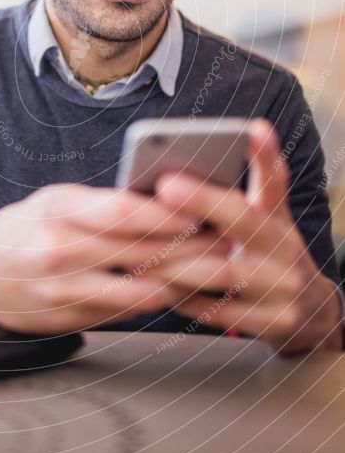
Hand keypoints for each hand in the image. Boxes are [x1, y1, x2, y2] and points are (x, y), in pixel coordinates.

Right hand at [0, 182, 201, 332]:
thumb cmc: (24, 227)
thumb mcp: (57, 200)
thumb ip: (103, 205)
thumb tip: (162, 208)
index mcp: (60, 210)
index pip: (122, 211)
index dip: (166, 215)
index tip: (201, 214)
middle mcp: (60, 250)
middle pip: (138, 252)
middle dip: (189, 251)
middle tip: (226, 247)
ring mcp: (62, 289)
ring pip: (136, 290)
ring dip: (180, 283)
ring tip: (213, 275)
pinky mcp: (65, 318)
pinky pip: (120, 313)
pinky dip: (151, 303)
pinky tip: (174, 294)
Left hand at [154, 119, 342, 352]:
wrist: (312, 315)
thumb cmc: (269, 255)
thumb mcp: (265, 219)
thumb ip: (239, 191)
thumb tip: (212, 153)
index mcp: (276, 217)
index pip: (274, 179)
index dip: (265, 153)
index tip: (251, 129)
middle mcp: (284, 246)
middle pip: (243, 219)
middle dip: (203, 200)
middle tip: (164, 187)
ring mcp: (283, 286)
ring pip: (223, 270)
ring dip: (178, 259)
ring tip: (141, 248)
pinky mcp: (274, 323)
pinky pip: (217, 310)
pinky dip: (184, 298)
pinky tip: (157, 288)